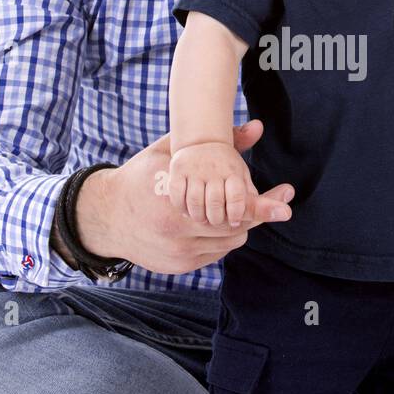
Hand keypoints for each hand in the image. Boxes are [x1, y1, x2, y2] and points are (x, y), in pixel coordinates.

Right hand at [71, 119, 293, 275]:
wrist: (106, 218)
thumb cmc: (141, 177)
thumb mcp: (172, 152)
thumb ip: (217, 142)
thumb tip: (257, 126)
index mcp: (176, 203)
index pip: (231, 207)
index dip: (262, 205)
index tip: (287, 199)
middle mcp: (178, 233)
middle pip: (237, 226)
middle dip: (256, 212)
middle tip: (275, 201)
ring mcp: (179, 254)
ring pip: (230, 241)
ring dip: (238, 224)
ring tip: (233, 207)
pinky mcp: (180, 267)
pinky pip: (217, 253)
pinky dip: (222, 237)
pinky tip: (214, 222)